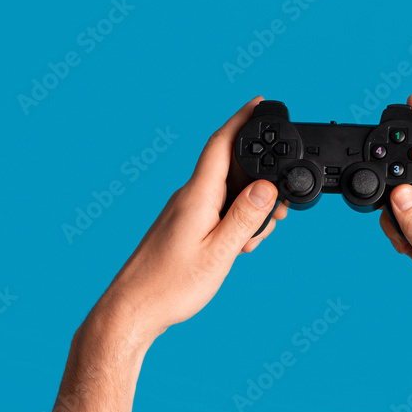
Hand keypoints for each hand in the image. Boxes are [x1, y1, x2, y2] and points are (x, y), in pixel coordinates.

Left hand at [94, 96, 286, 344]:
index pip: (221, 144)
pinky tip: (237, 246)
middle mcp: (188, 197)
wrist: (132, 309)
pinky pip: (215, 209)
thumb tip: (267, 186)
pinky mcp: (182, 226)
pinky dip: (234, 219)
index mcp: (197, 196)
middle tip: (279, 205)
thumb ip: (245, 217)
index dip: (241, 120)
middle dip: (259, 177)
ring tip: (255, 239)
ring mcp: (183, 212)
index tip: (259, 102)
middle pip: (229, 169)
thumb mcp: (219, 253)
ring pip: (225, 193)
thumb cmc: (171, 286)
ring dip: (248, 206)